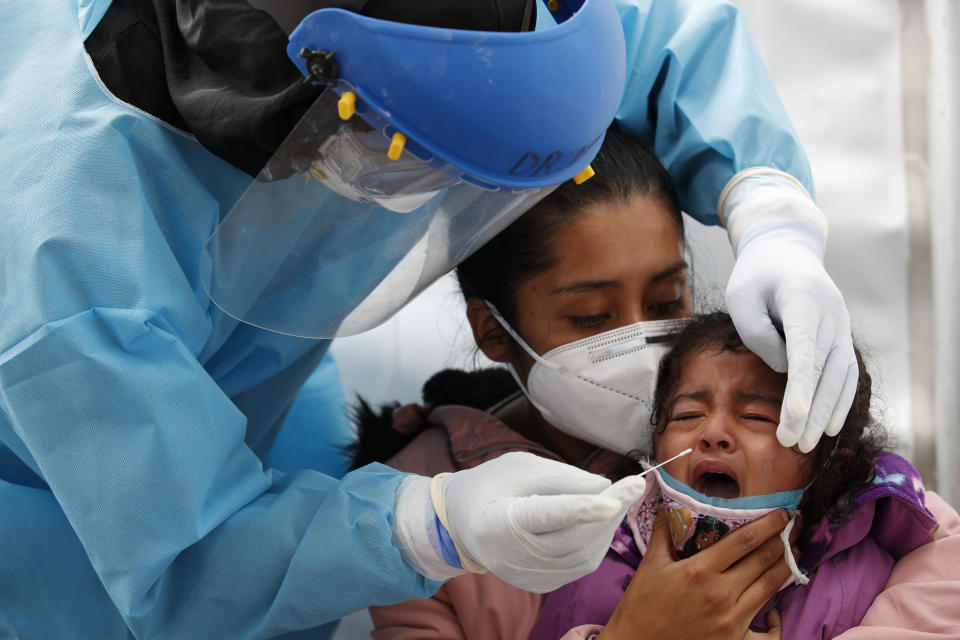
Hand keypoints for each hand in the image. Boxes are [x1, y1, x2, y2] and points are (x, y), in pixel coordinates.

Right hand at [438, 452, 646, 591]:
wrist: (462, 524)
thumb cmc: (490, 487)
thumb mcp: (518, 467)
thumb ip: (561, 477)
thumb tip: (605, 487)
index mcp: (496, 523)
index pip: (546, 516)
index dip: (582, 508)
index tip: (615, 496)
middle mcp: (511, 559)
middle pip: (572, 539)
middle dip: (609, 511)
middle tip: (633, 485)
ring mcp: (526, 577)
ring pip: (582, 556)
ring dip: (608, 527)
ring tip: (621, 498)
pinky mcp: (540, 585)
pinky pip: (580, 566)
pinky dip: (597, 542)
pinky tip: (602, 520)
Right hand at [598, 509, 795, 639]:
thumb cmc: (642, 605)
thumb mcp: (650, 565)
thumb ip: (663, 532)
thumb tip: (669, 505)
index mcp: (701, 570)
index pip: (745, 540)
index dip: (768, 524)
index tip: (782, 513)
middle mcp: (722, 593)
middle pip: (764, 561)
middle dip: (783, 541)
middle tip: (793, 527)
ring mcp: (732, 620)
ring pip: (770, 588)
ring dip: (785, 567)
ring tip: (793, 553)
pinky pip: (768, 634)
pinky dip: (777, 621)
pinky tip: (776, 610)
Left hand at [722, 170, 857, 452]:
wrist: (786, 250)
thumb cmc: (756, 275)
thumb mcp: (741, 296)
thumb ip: (757, 333)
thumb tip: (783, 370)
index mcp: (803, 298)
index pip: (804, 348)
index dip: (802, 385)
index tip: (797, 416)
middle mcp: (831, 313)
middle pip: (824, 369)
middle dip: (810, 410)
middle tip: (791, 443)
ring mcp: (841, 326)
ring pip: (840, 376)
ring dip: (825, 413)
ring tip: (805, 445)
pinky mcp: (841, 337)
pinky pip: (846, 375)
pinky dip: (839, 402)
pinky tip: (826, 428)